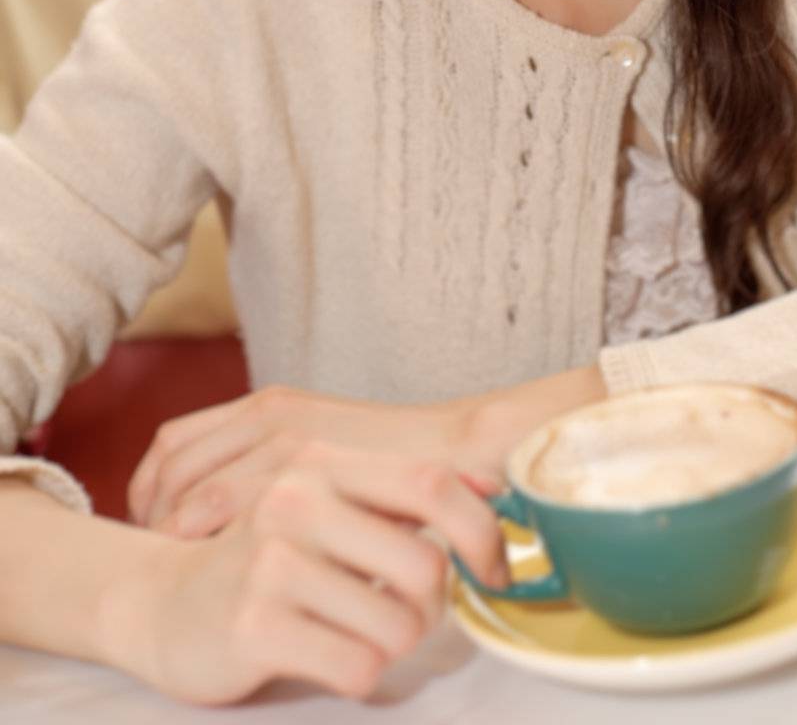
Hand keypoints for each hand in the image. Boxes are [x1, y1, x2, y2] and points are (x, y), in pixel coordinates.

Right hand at [103, 440, 509, 706]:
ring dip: (394, 645)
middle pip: (425, 565)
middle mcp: (297, 499)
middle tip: (404, 615)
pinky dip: (359, 673)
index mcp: (323, 462)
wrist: (162, 603)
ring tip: (358, 633)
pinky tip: (328, 657)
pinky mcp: (254, 624)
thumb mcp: (329, 505)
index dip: (480, 529)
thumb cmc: (267, 558)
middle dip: (431, 608)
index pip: (431, 482)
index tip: (496, 570)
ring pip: (398, 626)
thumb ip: (400, 491)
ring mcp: (271, 561)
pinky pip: (358, 666)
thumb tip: (496, 481)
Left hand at [128, 384, 504, 538]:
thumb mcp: (329, 457)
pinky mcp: (299, 466)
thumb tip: (236, 519)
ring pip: (187, 492)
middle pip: (169, 465)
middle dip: (150, 516)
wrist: (462, 454)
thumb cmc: (403, 468)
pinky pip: (217, 509)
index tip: (155, 528)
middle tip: (157, 560)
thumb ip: (284, 472)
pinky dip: (202, 543)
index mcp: (270, 405)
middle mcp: (267, 412)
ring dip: (170, 537)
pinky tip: (218, 571)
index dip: (151, 488)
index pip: (177, 441)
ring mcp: (282, 439)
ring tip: (182, 575)